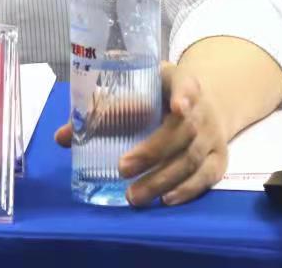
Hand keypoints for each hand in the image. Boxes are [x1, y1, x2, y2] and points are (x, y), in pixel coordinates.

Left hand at [54, 62, 227, 207]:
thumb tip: (60, 136)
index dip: (185, 94)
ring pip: (192, 158)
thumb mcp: (137, 90)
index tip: (177, 107)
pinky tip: (167, 200)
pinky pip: (208, 176)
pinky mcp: (220, 157)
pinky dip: (189, 189)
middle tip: (122, 168)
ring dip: (163, 179)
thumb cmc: (159, 96)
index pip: (187, 84)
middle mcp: (202, 108)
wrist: (203, 105)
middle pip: (183, 130)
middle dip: (153, 151)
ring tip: (134, 196)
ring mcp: (213, 134)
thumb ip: (103, 109)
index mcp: (180, 82)